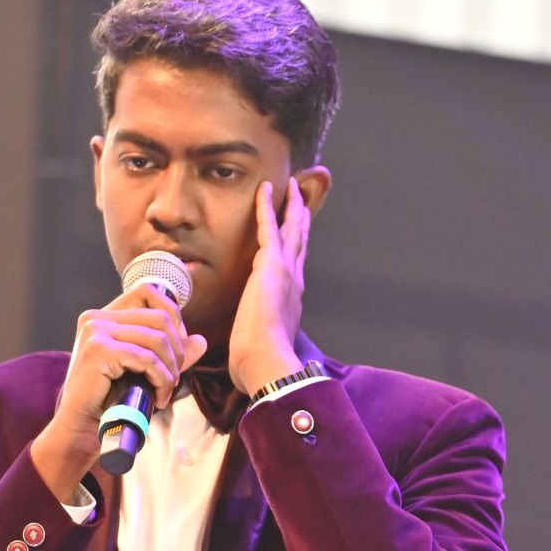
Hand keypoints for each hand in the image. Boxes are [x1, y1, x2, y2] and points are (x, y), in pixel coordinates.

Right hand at [30, 284, 207, 499]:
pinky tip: (157, 398)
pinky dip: (161, 379)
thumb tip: (201, 340)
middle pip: (160, 318)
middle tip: (173, 378)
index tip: (176, 349)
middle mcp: (96, 317)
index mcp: (104, 315)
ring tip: (165, 391)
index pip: (149, 292)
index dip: (173, 317)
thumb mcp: (145, 369)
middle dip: (177, 351)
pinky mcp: (98, 351)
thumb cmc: (112, 399)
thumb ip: (171, 353)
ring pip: (157, 338)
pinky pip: (147, 358)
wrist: (83, 427)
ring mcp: (95, 331)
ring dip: (171, 369)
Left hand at [228, 176, 311, 393]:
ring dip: (292, 208)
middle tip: (303, 202)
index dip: (298, 250)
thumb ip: (257, 342)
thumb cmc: (259, 361)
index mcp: (291, 301)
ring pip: (292, 230)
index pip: (295, 268)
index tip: (299, 238)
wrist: (266, 360)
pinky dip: (268, 206)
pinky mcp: (272, 263)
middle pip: (301, 244)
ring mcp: (286, 270)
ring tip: (293, 189)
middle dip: (302, 222)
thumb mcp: (260, 346)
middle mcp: (295, 282)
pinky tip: (265, 189)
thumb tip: (248, 357)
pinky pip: (269, 226)